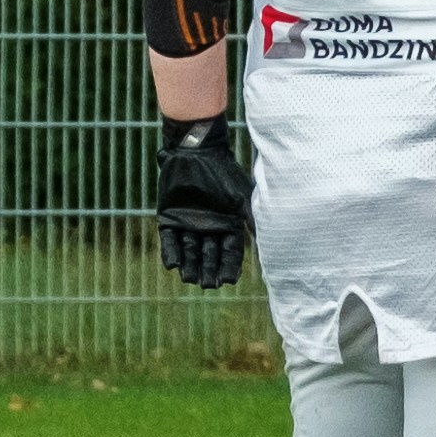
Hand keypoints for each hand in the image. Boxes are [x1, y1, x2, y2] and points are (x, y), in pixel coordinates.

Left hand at [148, 112, 252, 290]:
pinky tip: (172, 265)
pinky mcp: (169, 218)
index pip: (229, 252)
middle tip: (208, 284)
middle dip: (209, 270)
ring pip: (189, 252)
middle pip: (209, 256)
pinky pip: (169, 240)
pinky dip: (170, 252)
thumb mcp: (240, 197)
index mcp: (227, 225)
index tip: (228, 280)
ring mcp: (188, 224)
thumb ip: (250, 220)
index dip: (229, 267)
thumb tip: (266, 241)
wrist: (196, 151)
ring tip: (190, 279)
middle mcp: (208, 228)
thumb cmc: (222, 172)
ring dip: (190, 266)